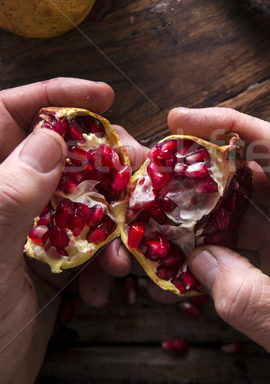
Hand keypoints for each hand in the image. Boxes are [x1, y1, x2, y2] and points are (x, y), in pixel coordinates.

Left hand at [0, 78, 140, 383]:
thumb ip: (10, 200)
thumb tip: (50, 138)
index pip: (8, 116)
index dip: (55, 97)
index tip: (105, 97)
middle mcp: (7, 202)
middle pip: (62, 155)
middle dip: (106, 162)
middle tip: (141, 172)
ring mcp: (30, 233)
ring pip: (85, 200)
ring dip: (114, 221)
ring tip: (125, 250)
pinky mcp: (51, 265)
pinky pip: (90, 245)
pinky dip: (106, 261)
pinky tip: (105, 286)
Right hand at [168, 107, 269, 383]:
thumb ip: (245, 296)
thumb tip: (197, 257)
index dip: (228, 126)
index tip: (182, 120)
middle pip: (259, 171)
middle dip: (207, 168)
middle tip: (159, 174)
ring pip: (250, 203)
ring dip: (208, 207)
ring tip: (165, 215)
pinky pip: (251, 236)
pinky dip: (219, 240)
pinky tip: (189, 251)